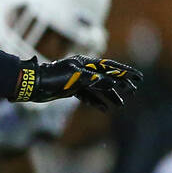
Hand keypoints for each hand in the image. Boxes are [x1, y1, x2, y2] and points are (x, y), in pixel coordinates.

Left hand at [15, 55, 141, 110]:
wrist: (32, 84)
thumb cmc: (52, 78)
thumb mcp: (75, 77)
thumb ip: (93, 79)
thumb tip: (112, 82)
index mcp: (86, 63)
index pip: (111, 67)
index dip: (125, 72)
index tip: (138, 77)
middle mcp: (84, 70)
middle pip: (107, 77)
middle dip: (121, 85)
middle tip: (133, 91)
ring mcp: (77, 80)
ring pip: (98, 88)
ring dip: (110, 96)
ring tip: (121, 104)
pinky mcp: (70, 89)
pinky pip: (87, 96)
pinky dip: (96, 101)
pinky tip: (104, 109)